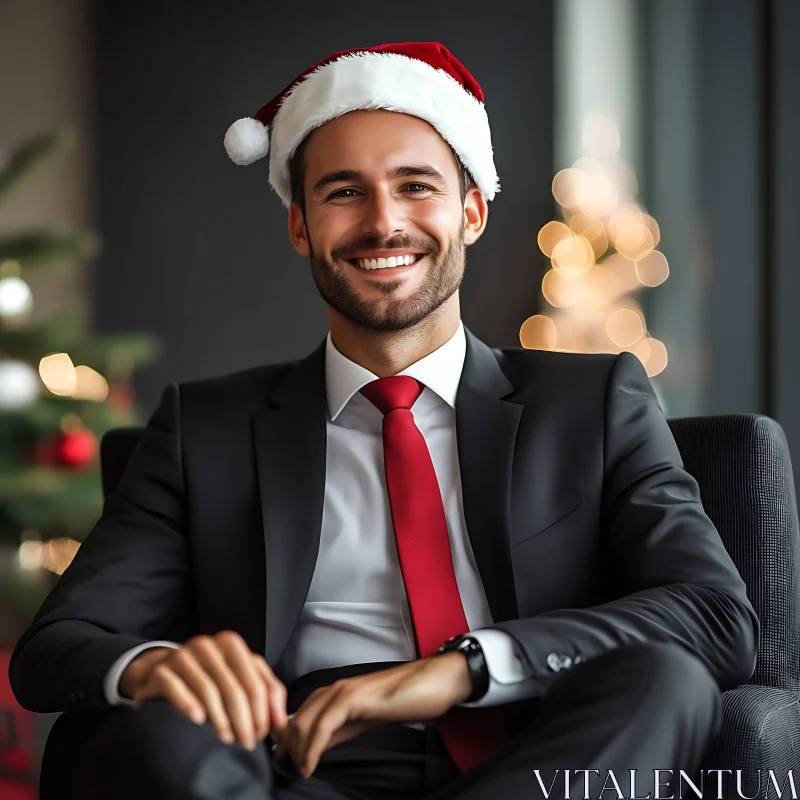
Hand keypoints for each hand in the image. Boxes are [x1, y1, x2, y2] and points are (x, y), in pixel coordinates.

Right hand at [119, 630, 287, 749]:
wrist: (162, 670)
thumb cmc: (209, 676)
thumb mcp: (241, 676)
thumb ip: (267, 692)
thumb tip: (282, 724)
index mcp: (231, 644)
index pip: (255, 683)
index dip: (262, 713)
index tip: (261, 735)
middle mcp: (208, 645)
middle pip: (234, 690)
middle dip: (244, 721)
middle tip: (246, 743)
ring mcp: (183, 656)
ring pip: (208, 691)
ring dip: (220, 720)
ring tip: (226, 738)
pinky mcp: (161, 670)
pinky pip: (176, 688)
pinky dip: (188, 704)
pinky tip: (197, 720)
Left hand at [272, 651, 470, 777]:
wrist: (434, 681)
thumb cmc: (406, 698)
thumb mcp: (365, 719)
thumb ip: (340, 730)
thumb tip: (317, 746)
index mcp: (336, 693)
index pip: (299, 716)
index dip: (287, 740)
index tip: (285, 762)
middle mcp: (335, 689)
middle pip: (295, 720)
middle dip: (287, 748)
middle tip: (289, 770)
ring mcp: (344, 691)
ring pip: (304, 721)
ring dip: (296, 750)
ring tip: (299, 770)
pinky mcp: (355, 698)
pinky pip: (324, 725)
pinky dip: (312, 748)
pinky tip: (311, 764)